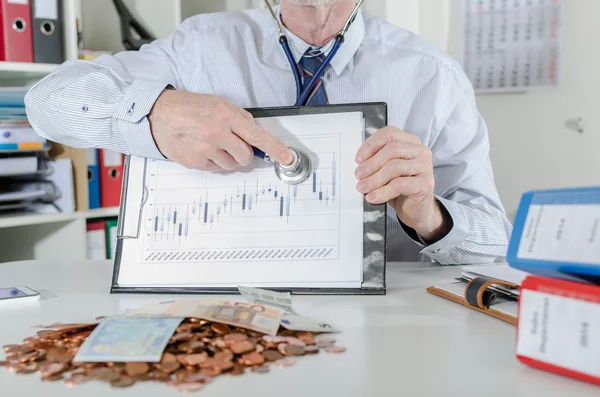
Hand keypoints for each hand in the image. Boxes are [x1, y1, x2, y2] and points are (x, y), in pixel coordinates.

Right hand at [149, 90, 292, 170]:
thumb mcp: (218, 103)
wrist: (160, 114)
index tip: (287, 158)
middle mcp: (217, 133)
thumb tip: (254, 135)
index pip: (257, 136)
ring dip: (228, 158)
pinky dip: (213, 162)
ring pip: (231, 165)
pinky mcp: (196, 161)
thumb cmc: (189, 107)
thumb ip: (239, 118)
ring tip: (213, 144)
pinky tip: (203, 149)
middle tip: (233, 145)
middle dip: (244, 154)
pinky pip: (216, 169)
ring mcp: (206, 149)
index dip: (275, 149)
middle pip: (246, 156)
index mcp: (226, 116)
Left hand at [354, 127, 450, 241]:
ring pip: (395, 167)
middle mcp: (420, 151)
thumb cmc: (400, 188)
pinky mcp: (425, 184)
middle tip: (358, 175)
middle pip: (392, 149)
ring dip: (374, 179)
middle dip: (371, 163)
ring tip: (363, 188)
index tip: (358, 159)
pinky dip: (383, 192)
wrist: (415, 209)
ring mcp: (425, 167)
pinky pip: (400, 185)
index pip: (389, 134)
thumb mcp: (386, 171)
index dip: (371, 145)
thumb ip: (376, 162)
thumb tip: (358, 164)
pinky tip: (373, 197)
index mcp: (410, 142)